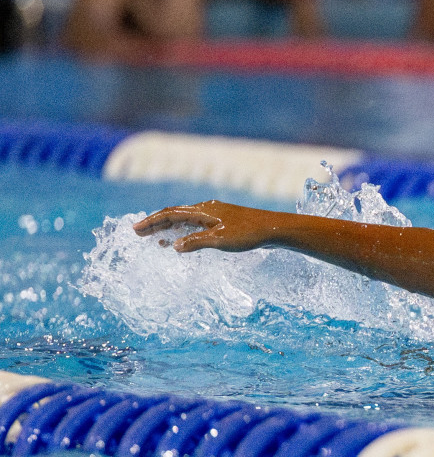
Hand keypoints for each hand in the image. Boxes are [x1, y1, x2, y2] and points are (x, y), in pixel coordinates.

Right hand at [133, 201, 283, 252]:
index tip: (136, 230)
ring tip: (156, 241)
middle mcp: (206, 210)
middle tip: (139, 234)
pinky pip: (196, 225)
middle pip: (175, 215)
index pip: (170, 214)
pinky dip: (184, 232)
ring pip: (185, 220)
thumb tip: (174, 246)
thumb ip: (195, 242)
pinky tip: (182, 241)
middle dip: (156, 224)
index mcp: (203, 211)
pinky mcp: (222, 223)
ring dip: (169, 229)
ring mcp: (215, 215)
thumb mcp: (219, 240)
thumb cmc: (248, 234)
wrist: (273, 229)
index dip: (152, 222)